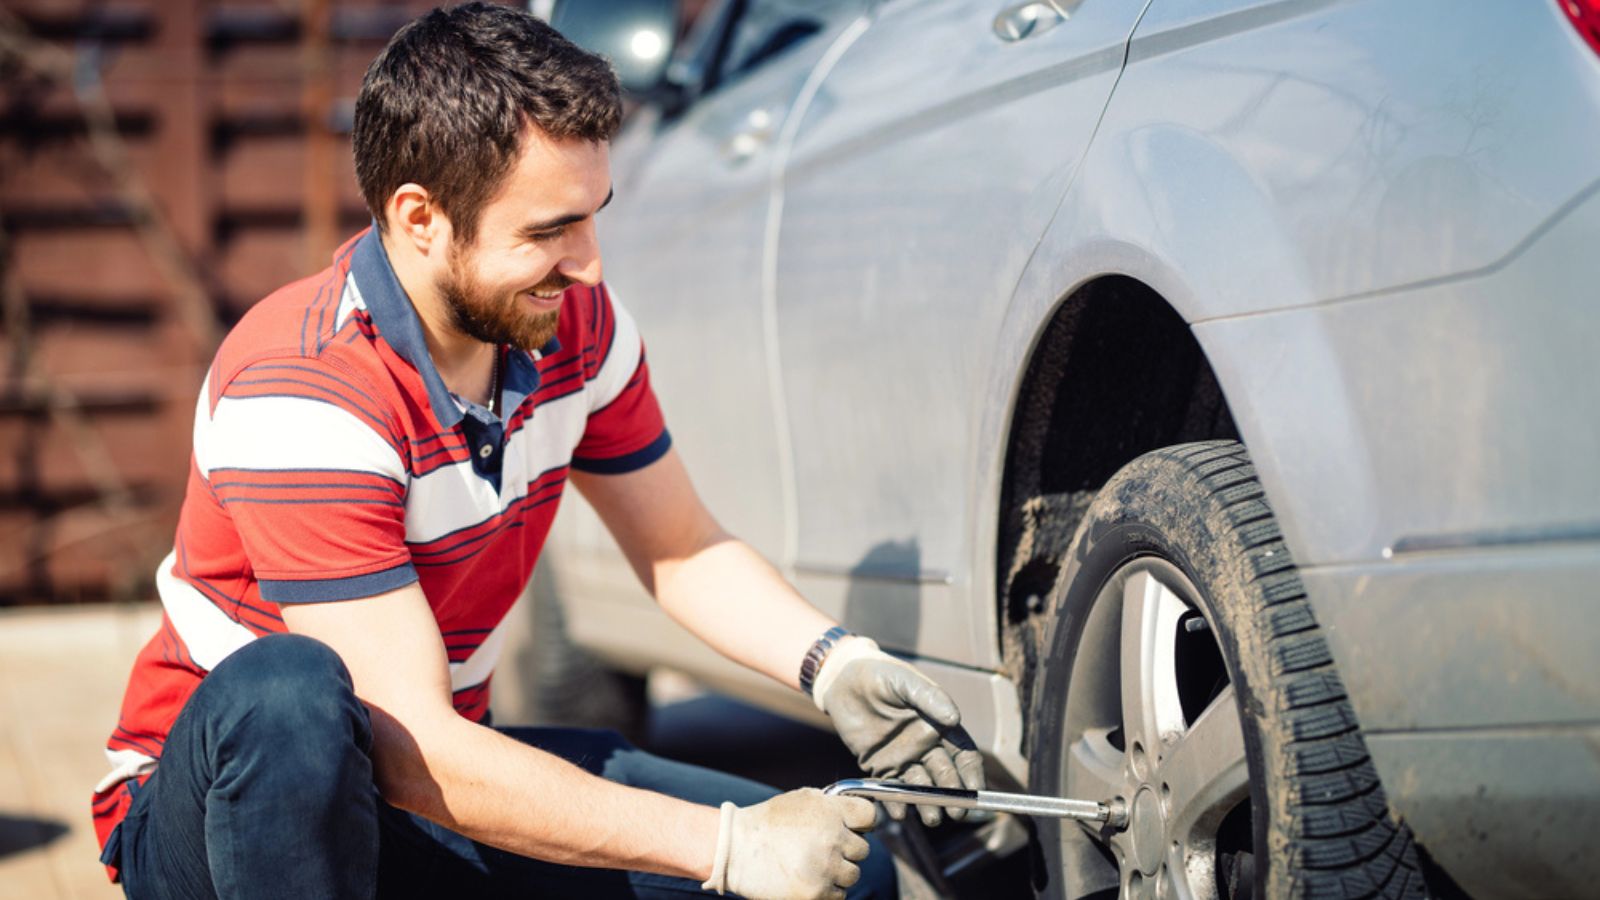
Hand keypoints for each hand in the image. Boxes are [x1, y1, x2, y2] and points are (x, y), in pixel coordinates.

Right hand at [701, 788, 875, 899]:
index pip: (869, 815)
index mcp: (830, 812)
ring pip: (852, 875)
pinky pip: (838, 895)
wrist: (737, 849)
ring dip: (837, 872)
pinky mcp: (816, 893)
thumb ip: (832, 804)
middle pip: (862, 849)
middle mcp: (832, 839)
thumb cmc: (768, 823)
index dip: (862, 822)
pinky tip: (808, 879)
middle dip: (846, 850)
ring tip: (812, 865)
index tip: (854, 828)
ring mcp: (825, 868)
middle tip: (823, 849)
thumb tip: (855, 815)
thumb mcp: (802, 799)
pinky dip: (827, 890)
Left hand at [812, 637, 985, 825]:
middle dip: (953, 797)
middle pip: (945, 777)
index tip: (975, 791)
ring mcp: (903, 757)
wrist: (843, 679)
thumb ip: (930, 698)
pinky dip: (896, 803)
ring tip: (931, 818)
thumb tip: (954, 718)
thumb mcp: (905, 682)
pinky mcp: (879, 765)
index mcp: (939, 726)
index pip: (963, 754)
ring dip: (928, 805)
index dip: (972, 774)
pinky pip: (891, 789)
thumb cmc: (880, 674)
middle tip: (955, 814)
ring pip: (921, 787)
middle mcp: (925, 745)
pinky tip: (900, 812)